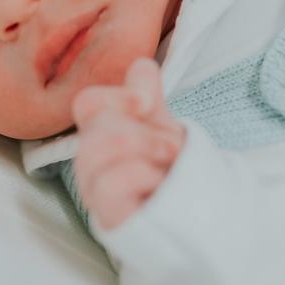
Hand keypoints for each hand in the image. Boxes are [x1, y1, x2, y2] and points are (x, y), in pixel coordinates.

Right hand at [71, 58, 186, 230]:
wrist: (196, 219)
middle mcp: (89, 160)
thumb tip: (140, 65)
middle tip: (171, 153)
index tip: (147, 103)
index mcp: (100, 133)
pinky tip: (156, 192)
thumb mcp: (163, 125)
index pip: (88, 102)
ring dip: (150, 152)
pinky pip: (111, 181)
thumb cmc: (172, 172)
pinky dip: (144, 178)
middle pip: (100, 123)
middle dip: (150, 133)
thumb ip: (148, 93)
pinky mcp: (103, 216)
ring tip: (166, 172)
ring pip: (101, 146)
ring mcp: (94, 189)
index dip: (118, 96)